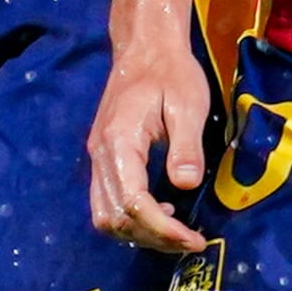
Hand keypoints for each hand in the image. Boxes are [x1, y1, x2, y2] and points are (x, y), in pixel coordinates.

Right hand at [89, 38, 220, 252]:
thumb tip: (185, 185)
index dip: (164, 229)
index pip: (134, 203)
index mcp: (119, 142)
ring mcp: (97, 158)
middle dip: (153, 238)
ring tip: (177, 234)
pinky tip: (162, 213)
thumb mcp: (188, 105)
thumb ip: (186, 146)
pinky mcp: (103, 158)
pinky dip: (131, 219)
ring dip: (139, 233)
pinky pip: (107, 202)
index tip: (194, 239)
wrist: (145, 48)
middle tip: (190, 242)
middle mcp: (100, 155)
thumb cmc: (171, 72)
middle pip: (114, 218)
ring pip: (105, 216)